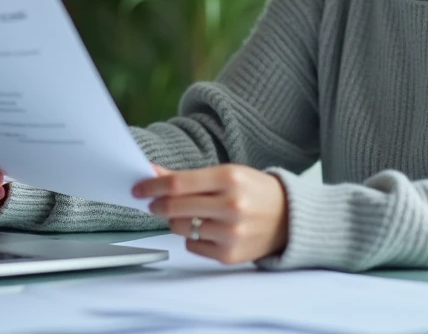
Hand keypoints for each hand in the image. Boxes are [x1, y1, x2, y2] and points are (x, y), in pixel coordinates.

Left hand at [133, 164, 288, 263]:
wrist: (289, 218)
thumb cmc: (253, 191)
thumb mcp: (226, 174)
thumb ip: (189, 176)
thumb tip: (152, 173)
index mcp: (230, 178)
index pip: (178, 184)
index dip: (152, 186)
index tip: (138, 188)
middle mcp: (231, 206)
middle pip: (174, 207)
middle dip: (157, 205)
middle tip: (153, 203)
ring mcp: (230, 233)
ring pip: (180, 228)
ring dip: (176, 221)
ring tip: (190, 214)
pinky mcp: (229, 255)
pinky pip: (193, 245)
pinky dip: (193, 237)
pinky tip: (208, 229)